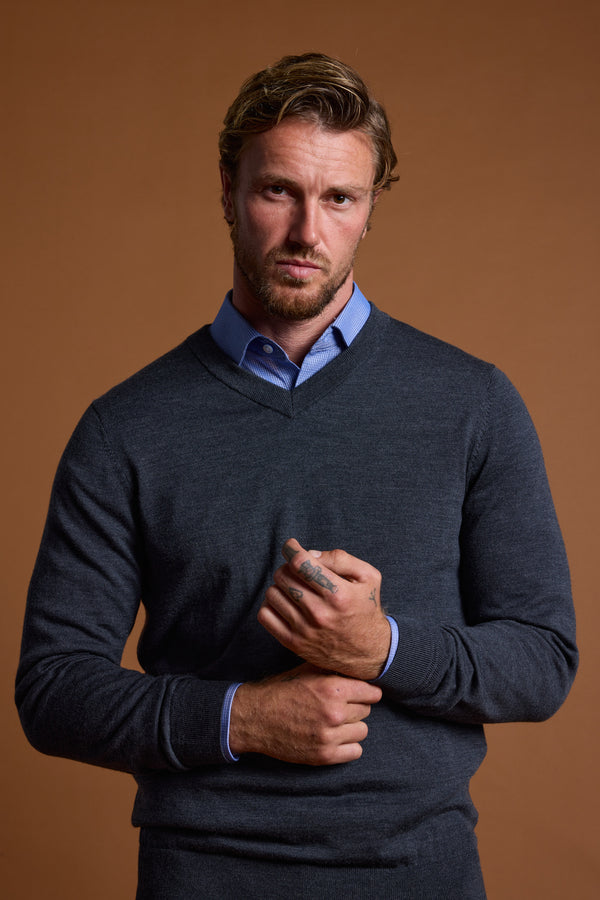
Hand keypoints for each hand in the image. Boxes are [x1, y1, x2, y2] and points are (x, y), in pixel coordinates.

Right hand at [229, 663, 381, 764]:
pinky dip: (348, 746)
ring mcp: (329, 736)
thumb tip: (357, 667)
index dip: (366, 692)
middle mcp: (334, 712)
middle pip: (366, 711)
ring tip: (336, 722)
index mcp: (332, 688)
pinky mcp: (324, 755)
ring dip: (352, 727)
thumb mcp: (306, 671)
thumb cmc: (280, 691)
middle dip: (355, 707)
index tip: (361, 693)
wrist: (255, 718)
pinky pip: (355, 751)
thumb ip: (333, 670)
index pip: (371, 692)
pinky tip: (335, 738)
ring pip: (362, 731)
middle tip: (340, 706)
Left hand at [258, 539, 390, 680]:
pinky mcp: (293, 643)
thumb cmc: (366, 608)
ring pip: (272, 593)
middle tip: (297, 569)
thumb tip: (310, 554)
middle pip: (283, 576)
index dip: (291, 548)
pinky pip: (265, 615)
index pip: (300, 563)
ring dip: (280, 585)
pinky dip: (270, 604)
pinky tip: (285, 602)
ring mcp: (304, 630)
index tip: (291, 545)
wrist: (368, 652)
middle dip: (287, 566)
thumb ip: (341, 559)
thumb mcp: (368, 577)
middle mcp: (319, 613)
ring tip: (293, 587)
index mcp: (338, 594)